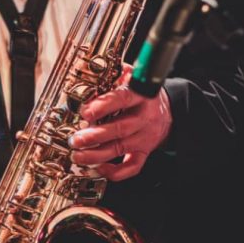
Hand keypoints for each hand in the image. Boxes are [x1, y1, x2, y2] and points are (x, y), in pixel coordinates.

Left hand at [69, 66, 172, 181]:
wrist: (167, 111)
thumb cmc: (142, 95)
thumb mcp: (133, 78)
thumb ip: (116, 74)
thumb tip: (94, 70)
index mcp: (140, 96)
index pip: (122, 99)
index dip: (103, 106)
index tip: (85, 112)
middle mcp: (144, 118)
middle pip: (120, 129)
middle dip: (94, 136)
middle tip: (75, 140)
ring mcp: (144, 137)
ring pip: (121, 148)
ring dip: (96, 155)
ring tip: (78, 155)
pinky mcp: (145, 152)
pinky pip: (132, 167)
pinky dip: (115, 172)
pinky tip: (99, 168)